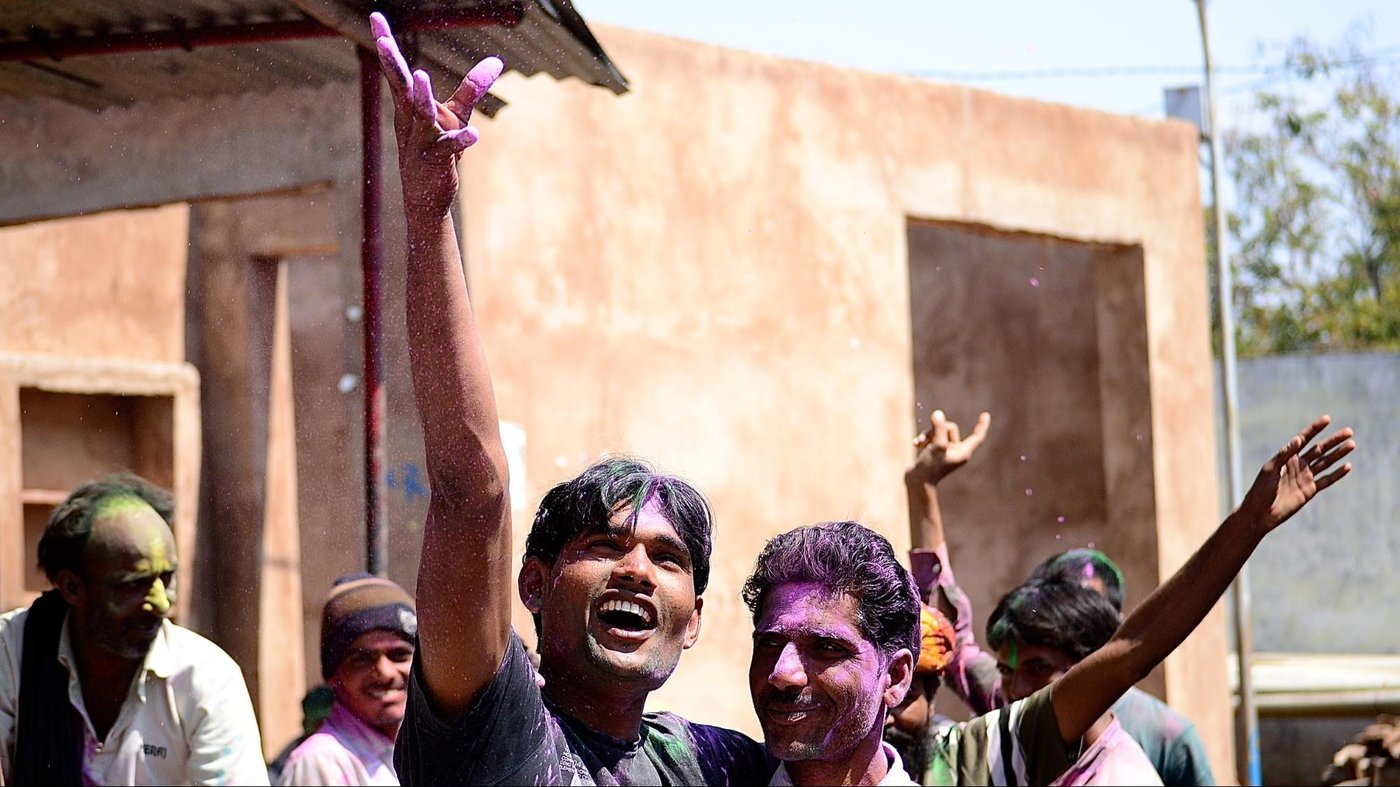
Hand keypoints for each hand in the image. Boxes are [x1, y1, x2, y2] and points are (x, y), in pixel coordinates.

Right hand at [370, 13, 500, 209]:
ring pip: (420, 116)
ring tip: (423, 76)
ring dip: (421, 97)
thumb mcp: (454, 116)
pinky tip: (473, 134)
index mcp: (408, 107)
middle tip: (380, 40)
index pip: (396, 72)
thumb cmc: (437, 150)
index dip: (387, 44)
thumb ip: (472, 89)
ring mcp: (421, 140)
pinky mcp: (436, 160)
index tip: (376, 17)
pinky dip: (460, 139)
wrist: (426, 198)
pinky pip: (448, 147)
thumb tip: (497, 62)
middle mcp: (410, 120)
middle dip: (391, 63)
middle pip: (400, 88)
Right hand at [908, 409, 990, 484]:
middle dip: (937, 429)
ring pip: (938, 431)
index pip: (977, 437)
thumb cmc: (929, 468)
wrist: (916, 483)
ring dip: (927, 434)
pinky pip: (931, 437)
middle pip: (950, 428)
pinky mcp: (934, 452)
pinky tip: (915, 444)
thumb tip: (938, 414)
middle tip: (927, 438)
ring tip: (919, 442)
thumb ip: (939, 429)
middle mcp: (956, 452)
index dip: (981, 426)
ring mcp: (945, 452)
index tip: (985, 415)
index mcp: (963, 453)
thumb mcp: (936, 446)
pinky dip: (923, 439)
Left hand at [1237, 414, 1353, 532]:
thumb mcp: (1271, 469)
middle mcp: (1298, 465)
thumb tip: (1299, 439)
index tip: (1327, 419)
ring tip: (1352, 445)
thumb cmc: (1261, 489)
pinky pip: (1326, 481)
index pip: (1304, 439)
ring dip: (1338, 454)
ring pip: (1325, 463)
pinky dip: (1337, 474)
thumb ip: (1285, 454)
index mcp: (1287, 457)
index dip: (1315, 429)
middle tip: (1349, 431)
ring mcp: (1305, 477)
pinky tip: (1347, 466)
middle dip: (1333, 440)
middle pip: (1319, 449)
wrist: (1260, 512)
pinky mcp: (1309, 491)